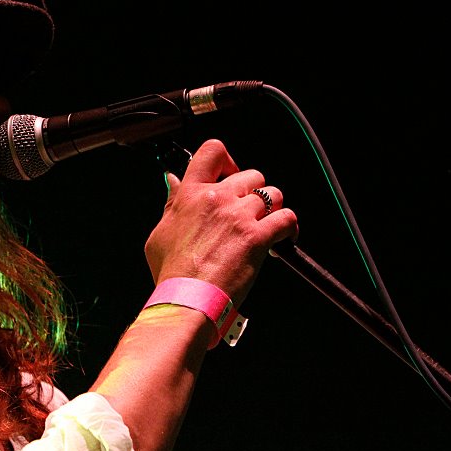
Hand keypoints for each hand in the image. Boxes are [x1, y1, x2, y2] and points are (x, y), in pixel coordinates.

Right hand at [144, 139, 297, 307]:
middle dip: (254, 192)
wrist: (188, 299)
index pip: (212, 152)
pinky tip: (283, 239)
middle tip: (249, 212)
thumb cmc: (172, 273)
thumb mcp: (160, 233)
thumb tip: (173, 182)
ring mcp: (239, 217)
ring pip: (273, 194)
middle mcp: (217, 199)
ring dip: (273, 208)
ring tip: (267, 225)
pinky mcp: (258, 237)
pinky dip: (290, 227)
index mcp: (191, 194)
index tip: (230, 173)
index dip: (227, 159)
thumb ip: (171, 204)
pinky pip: (287, 219)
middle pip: (251, 175)